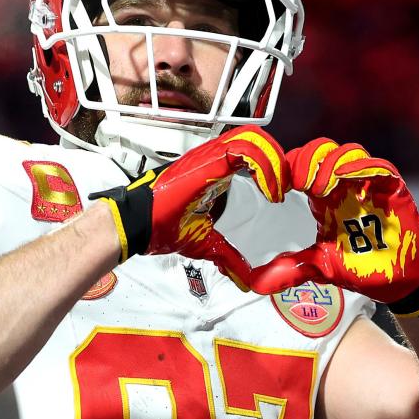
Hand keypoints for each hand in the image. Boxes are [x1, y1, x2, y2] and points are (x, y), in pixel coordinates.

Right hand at [90, 126, 287, 288]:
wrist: (135, 225)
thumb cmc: (160, 227)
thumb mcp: (206, 244)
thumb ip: (228, 258)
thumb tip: (245, 281)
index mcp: (216, 173)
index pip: (253, 152)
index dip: (273, 167)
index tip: (279, 195)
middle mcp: (214, 159)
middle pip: (257, 138)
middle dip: (279, 161)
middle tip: (283, 189)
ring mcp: (210, 157)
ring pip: (254, 137)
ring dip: (274, 163)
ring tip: (277, 191)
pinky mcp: (207, 161)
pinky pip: (244, 148)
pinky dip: (264, 166)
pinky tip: (268, 191)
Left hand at [247, 138, 418, 314]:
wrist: (399, 281)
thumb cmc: (363, 267)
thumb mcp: (321, 267)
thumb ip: (292, 269)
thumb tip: (257, 283)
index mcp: (324, 197)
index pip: (301, 165)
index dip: (285, 169)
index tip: (272, 189)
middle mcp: (344, 185)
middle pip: (321, 151)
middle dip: (305, 161)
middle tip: (296, 184)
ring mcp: (369, 185)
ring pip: (348, 153)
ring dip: (330, 164)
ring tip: (319, 188)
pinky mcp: (392, 189)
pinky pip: (379, 168)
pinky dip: (362, 167)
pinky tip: (346, 176)